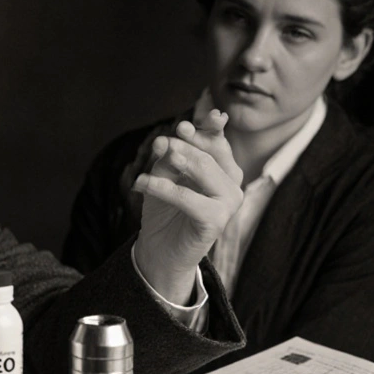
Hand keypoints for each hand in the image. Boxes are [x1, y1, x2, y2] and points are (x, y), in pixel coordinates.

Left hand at [133, 109, 242, 303]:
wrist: (160, 249)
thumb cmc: (164, 209)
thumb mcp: (163, 175)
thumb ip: (168, 158)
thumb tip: (164, 141)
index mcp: (223, 169)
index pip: (217, 142)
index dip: (204, 129)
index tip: (184, 124)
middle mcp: (232, 184)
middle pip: (209, 154)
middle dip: (184, 144)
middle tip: (159, 143)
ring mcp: (229, 203)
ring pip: (203, 170)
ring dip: (176, 160)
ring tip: (156, 154)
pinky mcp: (216, 221)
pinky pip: (188, 197)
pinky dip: (162, 188)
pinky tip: (141, 183)